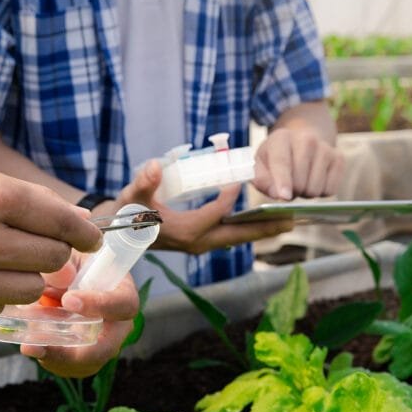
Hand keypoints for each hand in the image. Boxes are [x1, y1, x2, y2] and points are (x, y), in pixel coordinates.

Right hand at [0, 143, 102, 323]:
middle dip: (53, 252)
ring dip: (26, 275)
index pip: (62, 224)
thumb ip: (29, 201)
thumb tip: (79, 222)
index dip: (85, 233)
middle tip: (40, 245)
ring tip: (5, 259)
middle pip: (52, 260)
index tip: (91, 238)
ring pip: (28, 289)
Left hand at [22, 254, 139, 377]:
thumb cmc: (76, 265)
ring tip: (28, 344)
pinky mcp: (84, 359)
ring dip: (54, 356)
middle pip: (106, 348)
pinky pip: (69, 367)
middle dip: (72, 351)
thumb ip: (63, 266)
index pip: (122, 304)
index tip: (68, 300)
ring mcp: (103, 346)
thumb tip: (59, 278)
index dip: (99, 305)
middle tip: (37, 343)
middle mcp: (118, 326)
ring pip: (84, 363)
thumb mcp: (71, 257)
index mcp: (123, 294)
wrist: (71, 280)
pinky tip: (31, 345)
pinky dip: (48, 358)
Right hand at [96, 160, 293, 254]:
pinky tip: (263, 223)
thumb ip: (143, 182)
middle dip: (265, 226)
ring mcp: (200, 245)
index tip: (241, 179)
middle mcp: (197, 242)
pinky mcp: (200, 242)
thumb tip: (154, 166)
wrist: (118, 234)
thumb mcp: (131, 196)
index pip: (217, 213)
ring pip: (237, 238)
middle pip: (238, 234)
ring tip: (287, 222)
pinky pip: (230, 236)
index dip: (231, 196)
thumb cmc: (125, 213)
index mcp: (184, 231)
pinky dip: (248, 229)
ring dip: (261, 230)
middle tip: (293, 219)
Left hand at [252, 127, 343, 200]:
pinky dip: (321, 192)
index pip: (282, 162)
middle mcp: (306, 139)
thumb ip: (261, 180)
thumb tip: (278, 194)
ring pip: (315, 188)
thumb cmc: (277, 157)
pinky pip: (330, 190)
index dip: (283, 181)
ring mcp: (325, 148)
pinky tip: (314, 180)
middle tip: (288, 185)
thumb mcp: (261, 164)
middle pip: (299, 181)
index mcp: (281, 138)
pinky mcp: (339, 158)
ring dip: (306, 193)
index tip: (284, 196)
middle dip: (292, 191)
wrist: (303, 141)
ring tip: (301, 181)